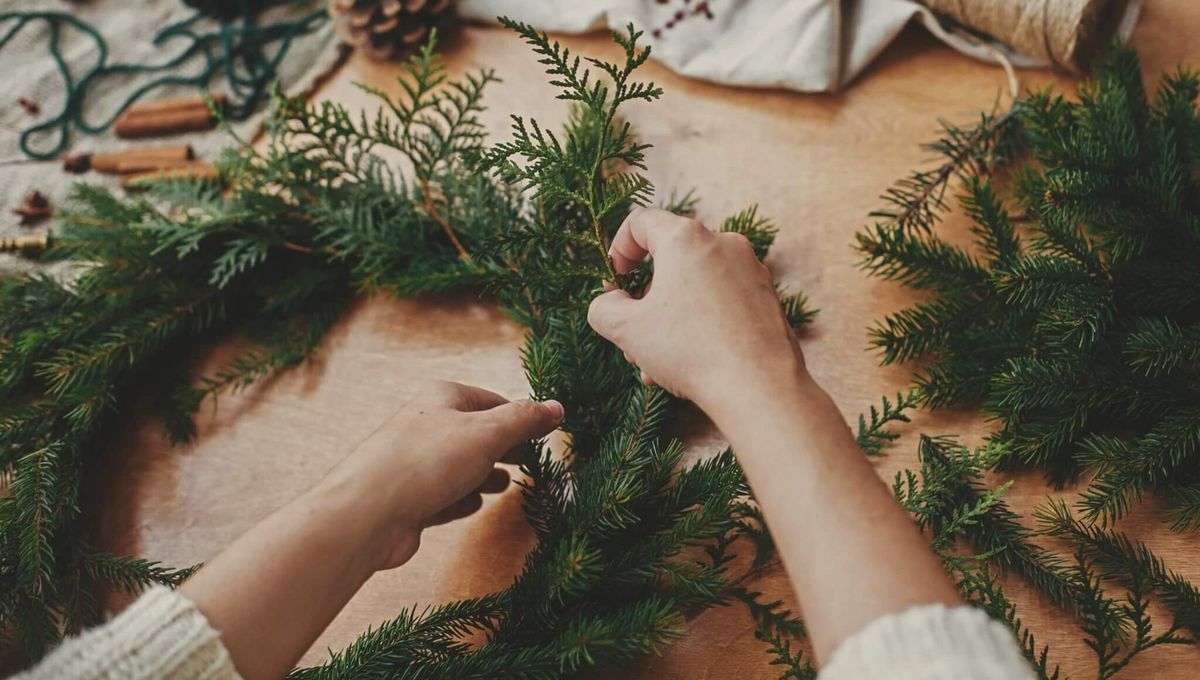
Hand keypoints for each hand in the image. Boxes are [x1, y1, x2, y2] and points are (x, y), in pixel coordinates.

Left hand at [313, 381, 563, 570]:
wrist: (367, 514)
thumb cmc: (425, 462)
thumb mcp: (486, 433)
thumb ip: (524, 420)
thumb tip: (557, 407)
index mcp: (443, 399)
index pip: (493, 401)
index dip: (521, 416)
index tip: (546, 432)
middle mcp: (428, 426)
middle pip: (476, 433)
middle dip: (504, 446)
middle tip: (531, 458)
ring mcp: (417, 465)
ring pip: (460, 466)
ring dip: (484, 474)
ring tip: (506, 483)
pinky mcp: (410, 500)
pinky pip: (444, 495)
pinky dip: (462, 498)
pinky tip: (475, 504)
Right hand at [587, 207, 805, 415]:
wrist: (759, 388)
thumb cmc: (690, 350)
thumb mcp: (626, 329)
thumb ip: (604, 308)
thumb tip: (609, 303)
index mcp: (686, 238)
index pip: (641, 223)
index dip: (617, 250)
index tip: (613, 284)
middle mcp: (723, 244)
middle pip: (670, 261)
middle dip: (645, 300)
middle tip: (632, 335)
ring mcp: (751, 271)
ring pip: (696, 287)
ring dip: (670, 320)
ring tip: (656, 364)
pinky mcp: (768, 299)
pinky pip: (722, 303)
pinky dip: (701, 326)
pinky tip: (689, 365)